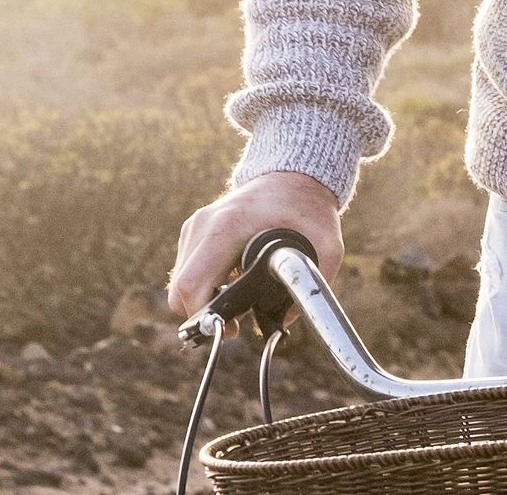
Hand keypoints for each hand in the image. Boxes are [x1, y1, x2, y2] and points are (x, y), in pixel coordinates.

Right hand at [167, 170, 345, 319]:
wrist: (293, 176)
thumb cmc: (308, 210)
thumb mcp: (326, 246)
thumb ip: (311, 283)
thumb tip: (283, 319)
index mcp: (228, 227)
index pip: (192, 283)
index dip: (204, 316)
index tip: (230, 329)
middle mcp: (204, 224)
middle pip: (179, 289)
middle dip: (201, 315)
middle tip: (234, 327)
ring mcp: (195, 226)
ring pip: (180, 283)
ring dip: (202, 301)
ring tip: (235, 306)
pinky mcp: (195, 230)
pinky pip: (187, 270)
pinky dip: (202, 285)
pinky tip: (229, 287)